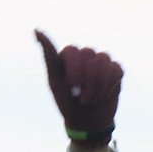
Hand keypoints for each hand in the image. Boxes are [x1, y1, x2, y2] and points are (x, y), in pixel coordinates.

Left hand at [35, 30, 122, 145]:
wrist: (86, 122)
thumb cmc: (67, 101)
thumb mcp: (54, 80)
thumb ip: (49, 55)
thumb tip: (36, 30)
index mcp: (68, 55)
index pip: (73, 50)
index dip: (75, 69)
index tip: (72, 86)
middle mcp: (85, 55)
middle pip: (90, 53)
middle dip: (87, 79)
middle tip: (82, 97)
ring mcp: (101, 62)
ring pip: (104, 61)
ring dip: (98, 84)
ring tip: (92, 99)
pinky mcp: (115, 71)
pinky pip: (116, 69)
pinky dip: (110, 85)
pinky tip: (104, 95)